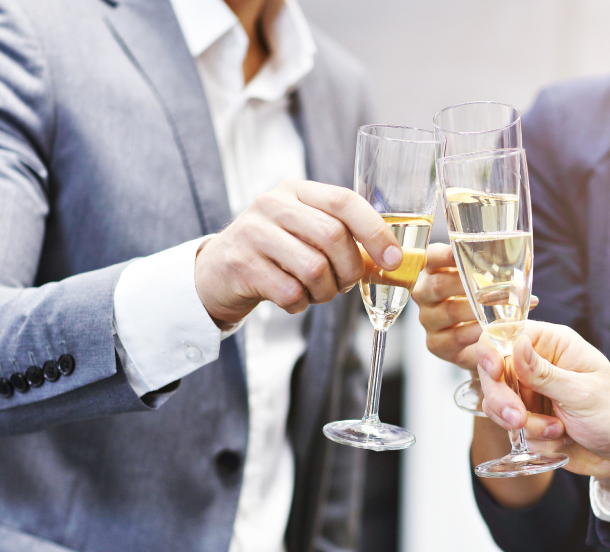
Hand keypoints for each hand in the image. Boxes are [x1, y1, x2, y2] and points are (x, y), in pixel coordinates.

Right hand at [194, 179, 402, 324]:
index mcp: (296, 190)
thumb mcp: (305, 231)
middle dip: (350, 269)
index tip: (393, 258)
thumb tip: (391, 259)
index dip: (375, 230)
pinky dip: (300, 304)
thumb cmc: (275, 253)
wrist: (216, 272)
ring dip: (325, 291)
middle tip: (345, 283)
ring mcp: (253, 233)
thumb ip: (343, 236)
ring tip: (317, 292)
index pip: (345, 201)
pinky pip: (290, 292)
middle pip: (333, 236)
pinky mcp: (241, 265)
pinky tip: (293, 299)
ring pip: (314, 268)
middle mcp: (272, 204)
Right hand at [414, 243, 538, 370]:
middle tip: (495, 285)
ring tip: (503, 309)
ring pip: (449, 311)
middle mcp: (424, 294)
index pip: (431, 258)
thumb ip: (488, 270)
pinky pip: (455, 337)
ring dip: (478, 310)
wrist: (479, 341)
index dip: (443, 255)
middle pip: (438, 285)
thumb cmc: (481, 301)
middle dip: (466, 284)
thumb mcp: (481, 280)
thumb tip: (516, 266)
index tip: (458, 253)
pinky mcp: (435, 343)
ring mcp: (428, 320)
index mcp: (433, 271)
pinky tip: (493, 330)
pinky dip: (476, 332)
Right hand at [475, 322, 609, 494]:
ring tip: (556, 431)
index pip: (506, 334)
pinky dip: (531, 438)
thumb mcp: (582, 393)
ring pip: (497, 403)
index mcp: (553, 344)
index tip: (493, 371)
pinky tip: (559, 439)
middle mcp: (537, 364)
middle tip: (519, 419)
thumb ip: (544, 373)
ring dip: (523, 424)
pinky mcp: (528, 417)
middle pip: (493, 371)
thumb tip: (515, 343)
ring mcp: (530, 391)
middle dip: (503, 399)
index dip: (491, 350)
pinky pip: (510, 427)